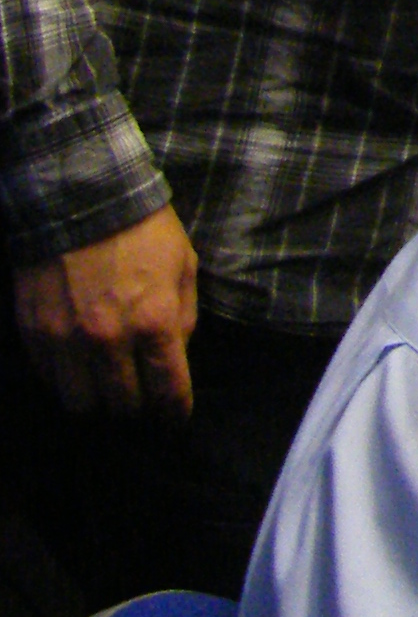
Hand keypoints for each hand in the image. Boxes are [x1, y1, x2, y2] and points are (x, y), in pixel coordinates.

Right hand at [14, 205, 197, 416]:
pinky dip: (65, 380)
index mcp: (154, 322)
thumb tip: (175, 359)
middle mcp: (109, 339)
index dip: (174, 413)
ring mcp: (66, 340)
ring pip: (80, 404)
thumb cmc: (143, 229)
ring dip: (97, 400)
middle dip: (137, 408)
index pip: (168, 392)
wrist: (82, 197)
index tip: (174, 418)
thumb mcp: (184, 266)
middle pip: (122, 406)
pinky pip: (50, 380)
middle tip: (140, 397)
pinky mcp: (35, 333)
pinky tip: (77, 365)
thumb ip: (183, 319)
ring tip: (105, 385)